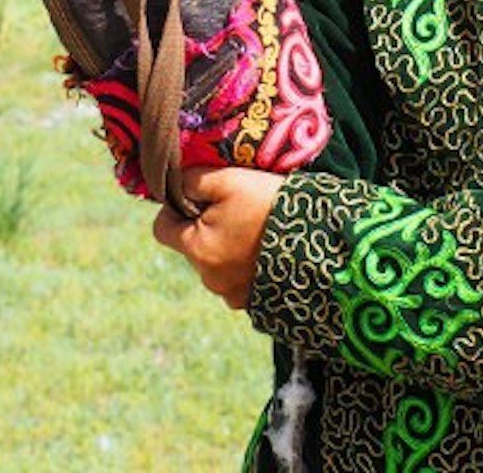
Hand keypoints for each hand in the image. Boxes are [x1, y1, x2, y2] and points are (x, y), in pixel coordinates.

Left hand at [152, 166, 283, 309]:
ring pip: (214, 264)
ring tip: (255, 230)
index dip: (174, 209)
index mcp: (197, 248)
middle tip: (234, 210)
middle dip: (204, 228)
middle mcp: (209, 278)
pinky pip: (236, 281)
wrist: (320, 237)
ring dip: (225, 248)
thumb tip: (174, 184)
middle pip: (191, 246)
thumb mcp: (228, 180)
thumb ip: (192, 180)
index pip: (161, 229)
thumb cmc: (268, 204)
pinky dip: (244, 267)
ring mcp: (232, 295)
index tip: (197, 198)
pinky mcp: (254, 303)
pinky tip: (265, 251)